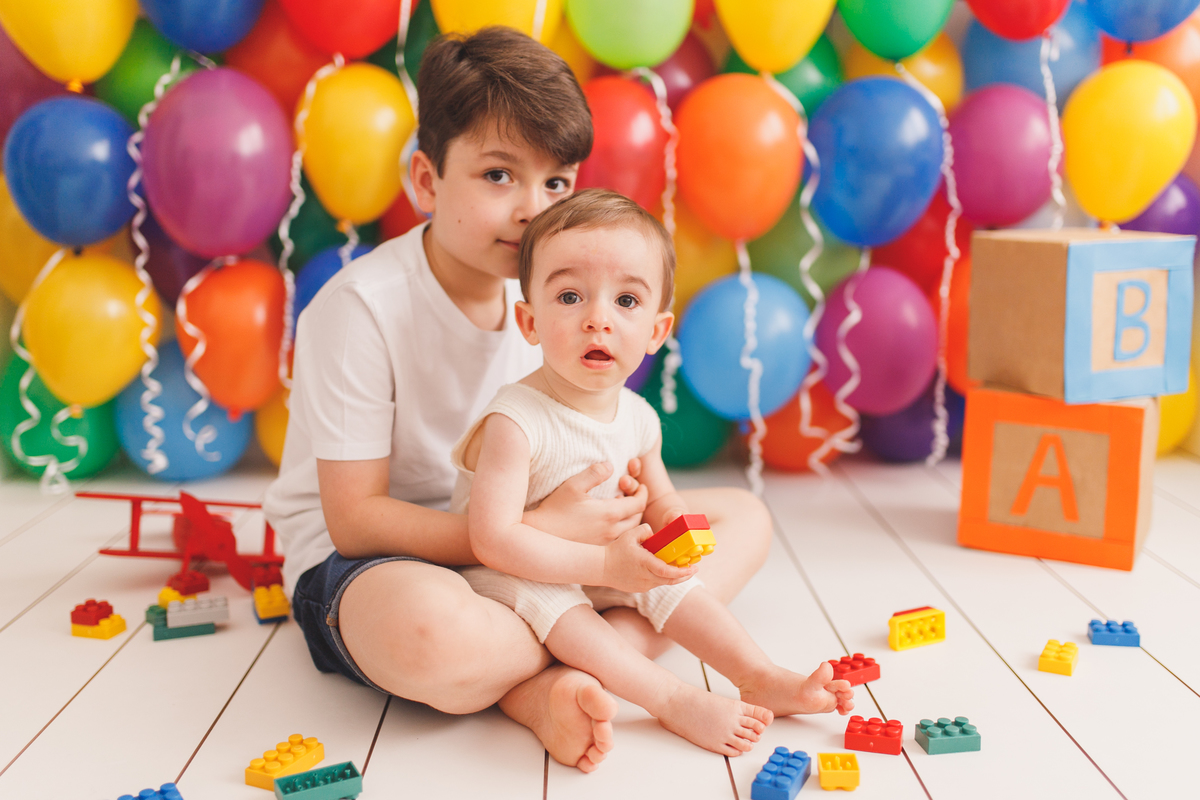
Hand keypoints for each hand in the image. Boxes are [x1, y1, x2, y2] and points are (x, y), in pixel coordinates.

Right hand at [524, 461, 646, 545]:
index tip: (640, 486)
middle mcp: (612, 531)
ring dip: (631, 519)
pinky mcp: (599, 551)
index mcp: (609, 514)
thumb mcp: (573, 486)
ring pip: (630, 532)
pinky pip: (620, 541)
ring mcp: (606, 544)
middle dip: (639, 505)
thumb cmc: (555, 510)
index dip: (642, 493)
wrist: (540, 537)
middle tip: (632, 495)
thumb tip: (610, 466)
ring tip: (620, 508)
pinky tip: (609, 522)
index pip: (638, 504)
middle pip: (638, 519)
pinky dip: (622, 530)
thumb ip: (594, 473)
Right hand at [601, 523, 696, 593]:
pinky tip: (665, 570)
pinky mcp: (640, 589)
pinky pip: (655, 583)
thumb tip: (654, 533)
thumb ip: (644, 530)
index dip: (682, 572)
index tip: (693, 568)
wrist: (601, 568)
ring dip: (674, 577)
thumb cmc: (615, 550)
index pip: (667, 572)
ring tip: (683, 568)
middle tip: (694, 569)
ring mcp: (643, 585)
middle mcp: (645, 577)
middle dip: (684, 575)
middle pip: (670, 580)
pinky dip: (663, 578)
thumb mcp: (629, 535)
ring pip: (664, 582)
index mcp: (644, 564)